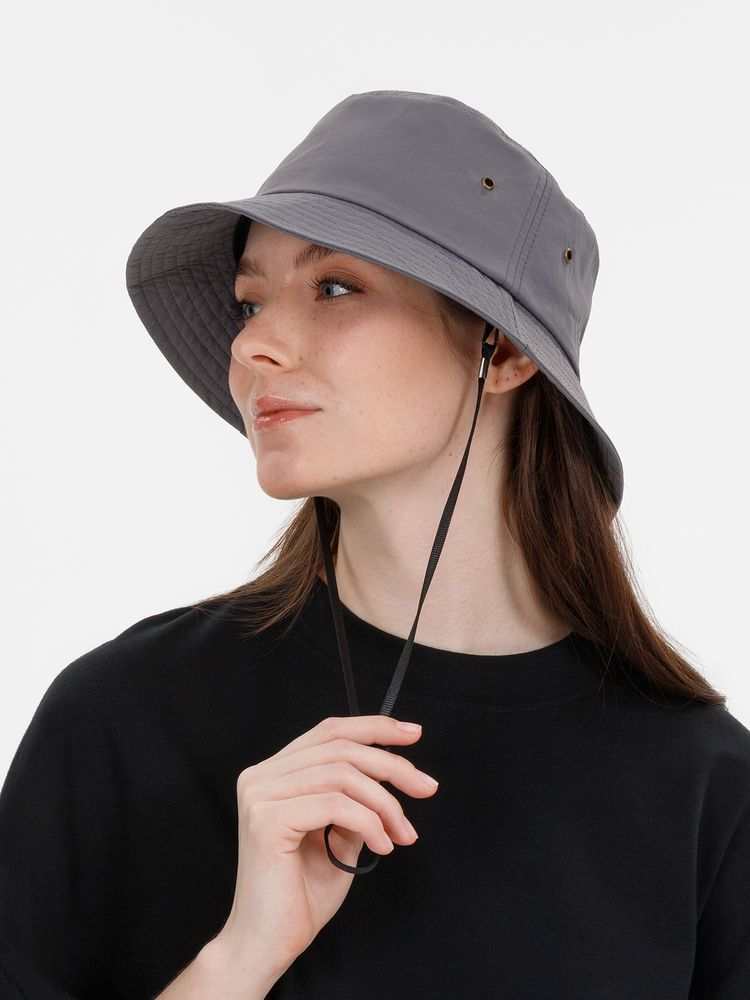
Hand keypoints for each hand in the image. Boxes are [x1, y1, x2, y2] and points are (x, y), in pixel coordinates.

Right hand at [216, 714, 438, 979]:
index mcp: (274, 773)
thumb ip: (357, 800)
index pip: (329, 732)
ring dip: (384, 803)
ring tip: (403, 833)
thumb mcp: (340, 835)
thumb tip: (395, 775)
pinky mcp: (267, 819)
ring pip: (342, 775)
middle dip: (392, 766)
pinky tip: (383, 846)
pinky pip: (334, 804)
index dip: (374, 727)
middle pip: (341, 749)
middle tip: (427, 787)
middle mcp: (261, 776)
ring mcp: (261, 795)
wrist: (269, 944)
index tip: (413, 734)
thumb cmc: (301, 895)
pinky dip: (369, 822)